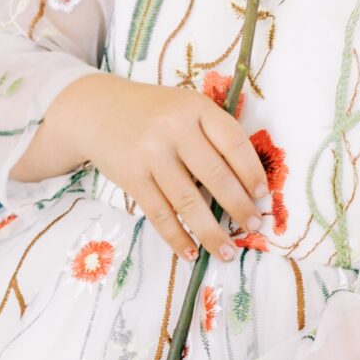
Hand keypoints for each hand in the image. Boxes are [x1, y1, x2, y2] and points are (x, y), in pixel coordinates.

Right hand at [24, 75, 269, 262]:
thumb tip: (246, 183)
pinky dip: (177, 237)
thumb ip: (212, 134)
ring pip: (188, 201)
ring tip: (226, 251)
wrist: (97, 109)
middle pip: (215, 175)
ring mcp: (151, 154)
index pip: (233, 141)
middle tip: (252, 226)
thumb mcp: (185, 108)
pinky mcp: (132, 177)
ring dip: (211, 232)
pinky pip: (160, 214)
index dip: (251, 170)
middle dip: (238, 206)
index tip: (262, 194)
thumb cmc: (153, 112)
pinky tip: (190, 251)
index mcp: (195, 107)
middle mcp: (174, 129)